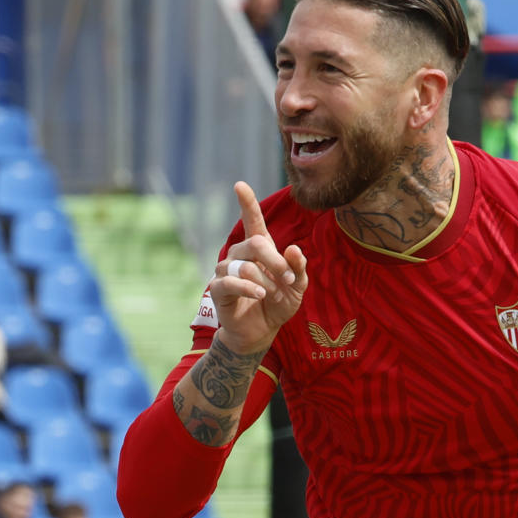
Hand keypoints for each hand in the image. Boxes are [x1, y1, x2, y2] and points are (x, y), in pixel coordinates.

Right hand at [211, 181, 307, 353]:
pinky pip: (229, 281)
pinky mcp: (218, 288)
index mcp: (259, 249)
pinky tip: (258, 294)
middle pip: (255, 243)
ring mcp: (226, 270)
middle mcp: (240, 255)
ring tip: (274, 295)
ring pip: (245, 265)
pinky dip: (247, 287)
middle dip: (276, 261)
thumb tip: (293, 248)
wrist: (261, 332)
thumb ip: (298, 268)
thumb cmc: (278, 304)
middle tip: (288, 279)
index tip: (240, 185)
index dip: (247, 202)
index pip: (253, 221)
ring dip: (265, 281)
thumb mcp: (297, 287)